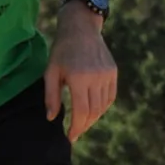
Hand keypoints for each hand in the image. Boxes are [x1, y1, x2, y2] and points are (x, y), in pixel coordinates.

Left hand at [44, 10, 117, 143]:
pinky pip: (110, 97)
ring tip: (82, 122)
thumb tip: (52, 118)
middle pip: (93, 112)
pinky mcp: (113, 72)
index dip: (76, 128)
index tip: (70, 137)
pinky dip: (102, 107)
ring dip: (93, 118)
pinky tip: (93, 111)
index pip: (81, 112)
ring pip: (103, 106)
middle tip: (75, 132)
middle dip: (84, 126)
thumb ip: (51, 96)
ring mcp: (107, 75)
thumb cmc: (61, 50)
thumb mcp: (50, 72)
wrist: (81, 27)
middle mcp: (96, 77)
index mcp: (78, 78)